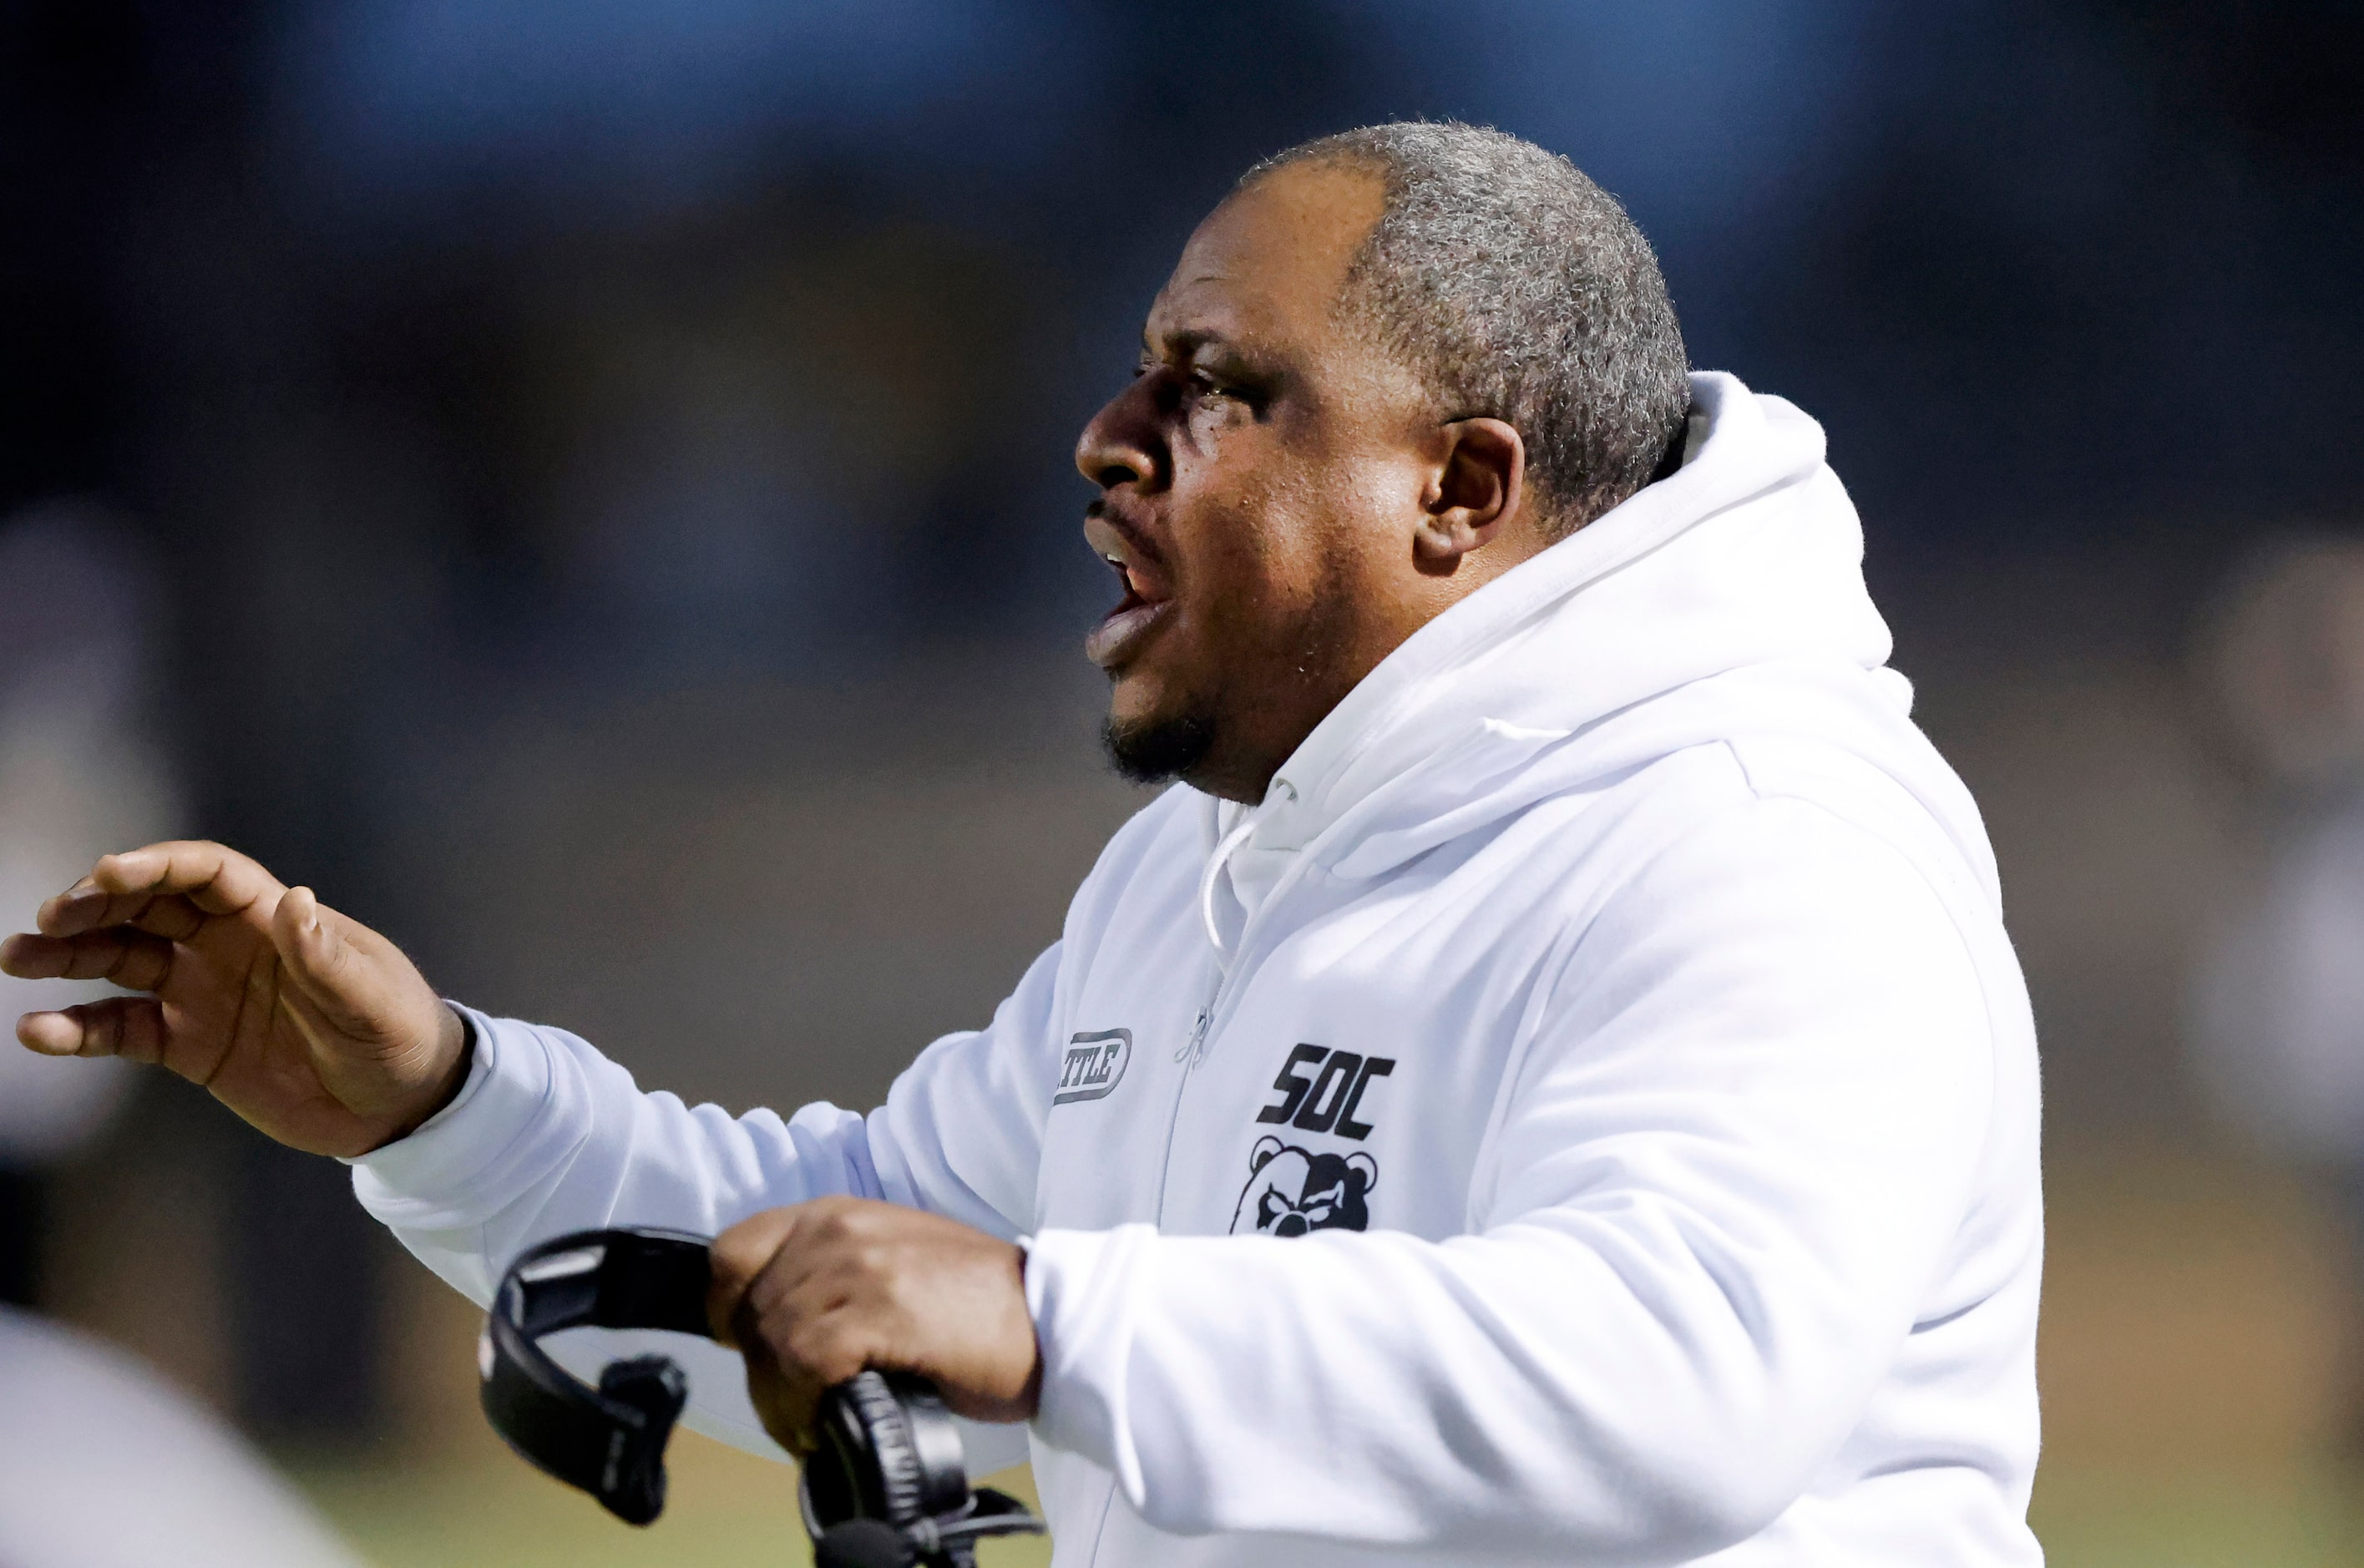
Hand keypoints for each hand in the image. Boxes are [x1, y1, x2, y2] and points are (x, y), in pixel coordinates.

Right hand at [0, 841, 468, 1156]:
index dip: (156, 865)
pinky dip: (78, 1029)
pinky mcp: (188, 1046)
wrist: (400, 1105)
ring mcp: (202, 993)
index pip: (204, 874)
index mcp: (272, 918)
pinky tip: (38, 1032)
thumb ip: (328, 957)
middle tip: (49, 918)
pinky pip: (121, 1029)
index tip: (106, 872)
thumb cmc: (399, 1035)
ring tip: (19, 957)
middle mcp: (227, 946)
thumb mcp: (371, 998)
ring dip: (69, 956)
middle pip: (148, 907)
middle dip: (96, 904)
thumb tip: (294, 900)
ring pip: (121, 959)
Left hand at [707, 1197, 1039, 1454]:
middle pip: (749, 1311)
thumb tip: (771, 1330)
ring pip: (771, 1344)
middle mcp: (839, 1230)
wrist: (1049, 1318)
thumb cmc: (975, 1305)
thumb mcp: (889, 1263)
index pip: (732, 1253)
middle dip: (764, 1372)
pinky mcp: (879, 1311)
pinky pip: (803, 1366)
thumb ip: (829, 1275)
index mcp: (836, 1214)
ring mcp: (859, 1267)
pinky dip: (803, 1405)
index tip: (749, 1348)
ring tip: (812, 1422)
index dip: (727, 1308)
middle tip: (797, 1407)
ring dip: (782, 1400)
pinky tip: (827, 1422)